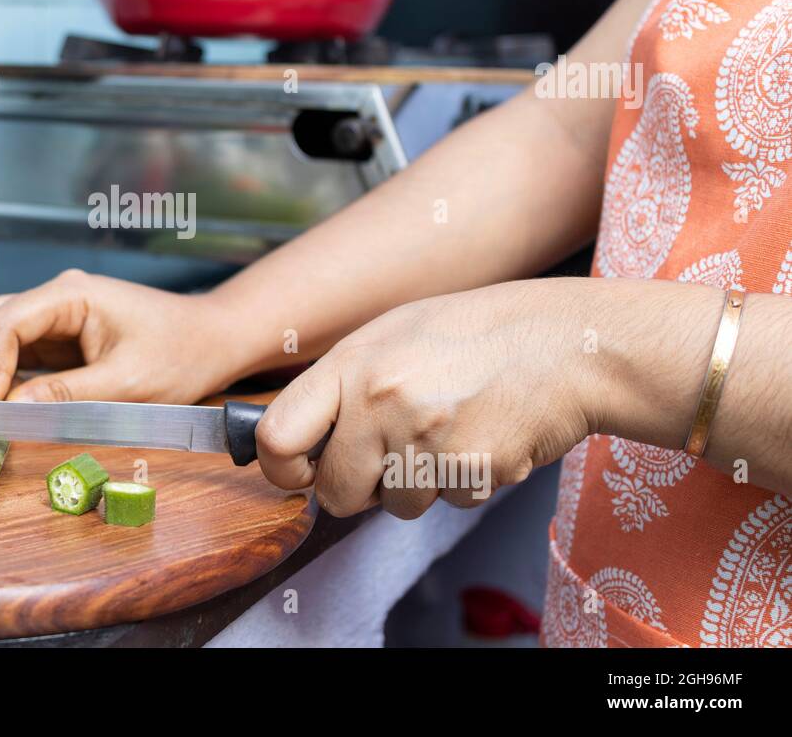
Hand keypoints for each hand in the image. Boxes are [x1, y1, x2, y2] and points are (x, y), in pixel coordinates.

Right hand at [0, 270, 241, 403]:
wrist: (212, 342)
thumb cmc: (181, 355)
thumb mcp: (127, 385)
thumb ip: (66, 396)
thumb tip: (10, 411)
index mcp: (71, 294)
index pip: (2, 321)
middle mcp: (53, 298)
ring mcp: (52, 317)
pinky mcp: (56, 340)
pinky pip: (10, 352)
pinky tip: (3, 407)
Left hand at [255, 279, 602, 518]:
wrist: (563, 343)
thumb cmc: (474, 336)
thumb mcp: (391, 336)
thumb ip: (342, 385)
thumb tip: (300, 440)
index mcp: (352, 363)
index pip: (277, 436)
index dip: (281, 469)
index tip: (300, 472)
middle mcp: (381, 400)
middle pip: (336, 493)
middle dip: (361, 488)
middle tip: (394, 454)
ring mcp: (427, 437)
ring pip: (396, 506)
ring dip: (419, 484)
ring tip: (449, 431)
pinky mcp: (472, 468)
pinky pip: (449, 502)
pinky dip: (464, 482)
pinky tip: (480, 436)